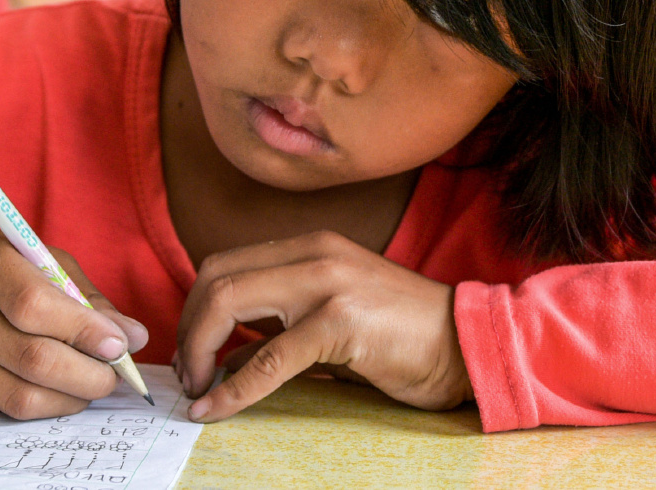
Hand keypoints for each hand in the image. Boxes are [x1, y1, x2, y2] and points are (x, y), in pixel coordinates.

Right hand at [0, 229, 147, 418]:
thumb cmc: (1, 270)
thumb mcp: (43, 262)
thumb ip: (87, 298)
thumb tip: (133, 338)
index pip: (32, 304)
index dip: (82, 330)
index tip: (120, 345)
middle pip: (30, 358)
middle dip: (87, 374)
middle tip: (115, 375)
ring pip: (18, 396)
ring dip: (69, 398)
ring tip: (92, 384)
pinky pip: (3, 409)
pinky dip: (44, 404)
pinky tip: (58, 389)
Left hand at [176, 230, 471, 421]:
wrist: (468, 342)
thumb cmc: (404, 334)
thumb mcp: (334, 313)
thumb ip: (282, 321)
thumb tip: (224, 355)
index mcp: (310, 245)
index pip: (224, 262)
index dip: (193, 307)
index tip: (189, 349)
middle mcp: (313, 252)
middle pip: (216, 276)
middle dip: (187, 327)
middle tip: (188, 371)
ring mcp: (326, 283)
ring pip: (228, 301)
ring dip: (198, 349)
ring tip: (197, 387)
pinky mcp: (340, 322)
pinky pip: (266, 358)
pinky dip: (232, 388)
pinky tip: (215, 408)